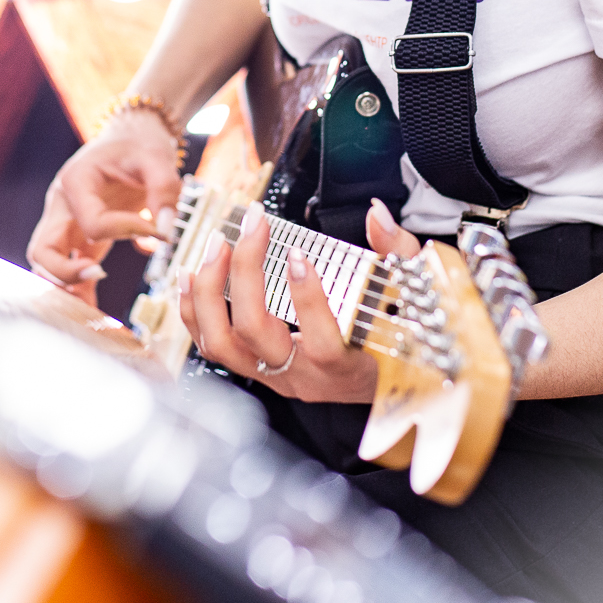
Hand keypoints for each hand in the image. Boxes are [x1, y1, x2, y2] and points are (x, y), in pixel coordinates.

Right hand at [26, 109, 182, 304]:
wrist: (130, 139)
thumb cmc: (139, 146)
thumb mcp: (155, 157)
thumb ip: (164, 190)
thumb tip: (166, 231)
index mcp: (75, 182)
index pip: (93, 223)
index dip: (125, 231)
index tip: (156, 231)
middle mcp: (61, 207)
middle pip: (42, 250)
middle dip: (64, 273)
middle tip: (96, 277)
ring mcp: (66, 225)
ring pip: (47, 266)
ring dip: (65, 288)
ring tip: (89, 313)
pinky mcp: (79, 239)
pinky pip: (69, 270)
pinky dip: (79, 291)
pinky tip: (95, 315)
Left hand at [180, 200, 395, 403]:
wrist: (381, 387)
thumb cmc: (398, 346)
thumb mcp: (411, 300)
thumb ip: (397, 255)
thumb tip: (376, 215)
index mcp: (346, 366)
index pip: (323, 342)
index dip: (307, 299)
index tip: (298, 253)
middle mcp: (303, 377)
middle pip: (255, 332)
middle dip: (244, 273)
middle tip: (251, 226)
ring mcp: (274, 378)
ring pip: (222, 344)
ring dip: (209, 291)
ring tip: (215, 246)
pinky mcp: (256, 372)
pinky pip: (211, 348)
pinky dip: (194, 311)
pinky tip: (191, 276)